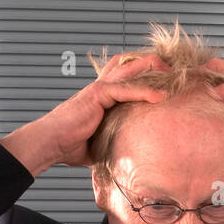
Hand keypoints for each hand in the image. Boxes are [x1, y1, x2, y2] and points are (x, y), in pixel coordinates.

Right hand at [39, 51, 170, 167]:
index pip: (124, 76)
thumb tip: (124, 160)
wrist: (50, 144)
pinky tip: (160, 97)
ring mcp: (99, 89)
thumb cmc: (68, 146)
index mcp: (100, 97)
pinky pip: (125, 89)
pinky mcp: (97, 94)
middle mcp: (100, 88)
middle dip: (151, 63)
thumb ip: (111, 144)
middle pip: (128, 64)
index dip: (142, 74)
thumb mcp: (97, 145)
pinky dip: (144, 91)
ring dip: (152, 69)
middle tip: (171, 70)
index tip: (162, 80)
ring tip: (173, 74)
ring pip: (129, 69)